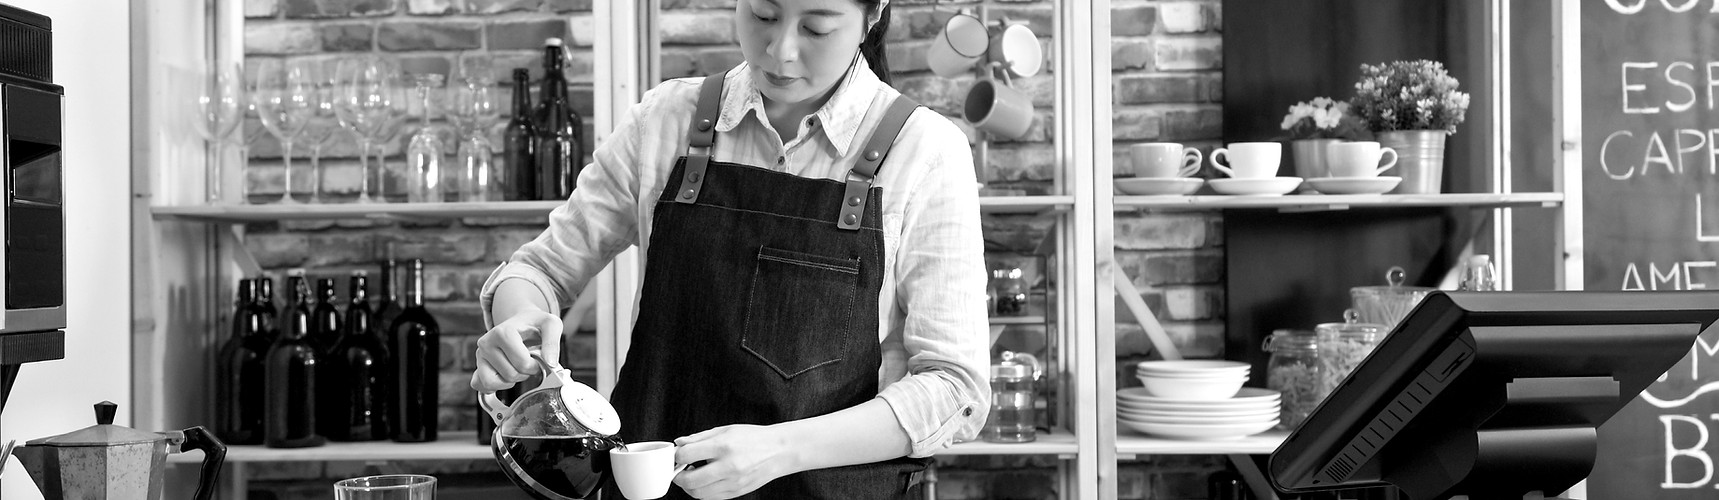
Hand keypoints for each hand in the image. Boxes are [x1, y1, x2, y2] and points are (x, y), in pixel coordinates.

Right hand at [471, 309, 562, 391]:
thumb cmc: (535, 324)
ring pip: (495, 383)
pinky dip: (496, 386)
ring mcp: (480, 356)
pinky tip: (505, 376)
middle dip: (525, 373)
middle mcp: (486, 343)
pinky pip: (481, 386)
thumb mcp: (550, 325)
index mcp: (502, 332)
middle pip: (510, 375)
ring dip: (511, 381)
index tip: (537, 358)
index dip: (535, 366)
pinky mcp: (477, 366)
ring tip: (517, 367)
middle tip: (528, 361)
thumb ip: (552, 342)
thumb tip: (550, 364)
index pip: (522, 363)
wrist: (521, 322)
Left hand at [672, 424, 797, 498]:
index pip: (687, 455)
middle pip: (689, 480)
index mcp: (724, 446)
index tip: (678, 455)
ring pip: (698, 493)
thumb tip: (679, 443)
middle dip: (678, 476)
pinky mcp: (736, 492)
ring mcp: (733, 482)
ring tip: (693, 475)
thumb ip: (700, 437)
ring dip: (689, 486)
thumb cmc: (753, 438)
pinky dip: (702, 491)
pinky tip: (705, 481)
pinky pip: (710, 497)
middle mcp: (728, 466)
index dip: (677, 456)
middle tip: (679, 470)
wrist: (779, 451)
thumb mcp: (725, 430)